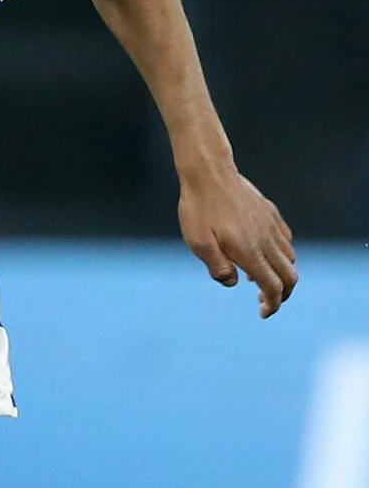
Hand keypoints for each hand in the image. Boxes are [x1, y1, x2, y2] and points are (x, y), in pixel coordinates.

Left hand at [177, 164, 296, 316]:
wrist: (210, 174)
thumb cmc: (198, 210)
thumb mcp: (198, 243)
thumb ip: (217, 267)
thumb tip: (234, 284)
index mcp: (249, 252)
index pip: (272, 286)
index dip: (272, 304)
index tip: (263, 313)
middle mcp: (266, 240)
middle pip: (289, 276)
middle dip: (282, 294)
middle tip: (264, 303)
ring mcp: (271, 226)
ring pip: (290, 258)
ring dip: (281, 274)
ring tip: (257, 280)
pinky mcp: (270, 214)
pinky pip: (286, 240)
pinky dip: (281, 255)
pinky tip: (262, 255)